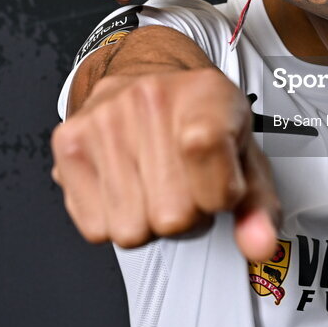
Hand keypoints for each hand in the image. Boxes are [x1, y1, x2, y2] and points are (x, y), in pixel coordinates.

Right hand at [50, 67, 280, 260]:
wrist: (151, 80)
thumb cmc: (203, 123)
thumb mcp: (245, 156)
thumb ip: (259, 206)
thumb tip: (259, 246)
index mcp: (206, 94)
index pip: (206, 151)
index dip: (220, 192)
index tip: (221, 185)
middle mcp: (151, 97)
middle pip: (172, 215)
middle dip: (185, 215)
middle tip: (186, 184)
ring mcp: (104, 118)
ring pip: (131, 230)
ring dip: (148, 219)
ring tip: (156, 182)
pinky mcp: (68, 141)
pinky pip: (96, 228)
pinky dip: (113, 218)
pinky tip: (126, 183)